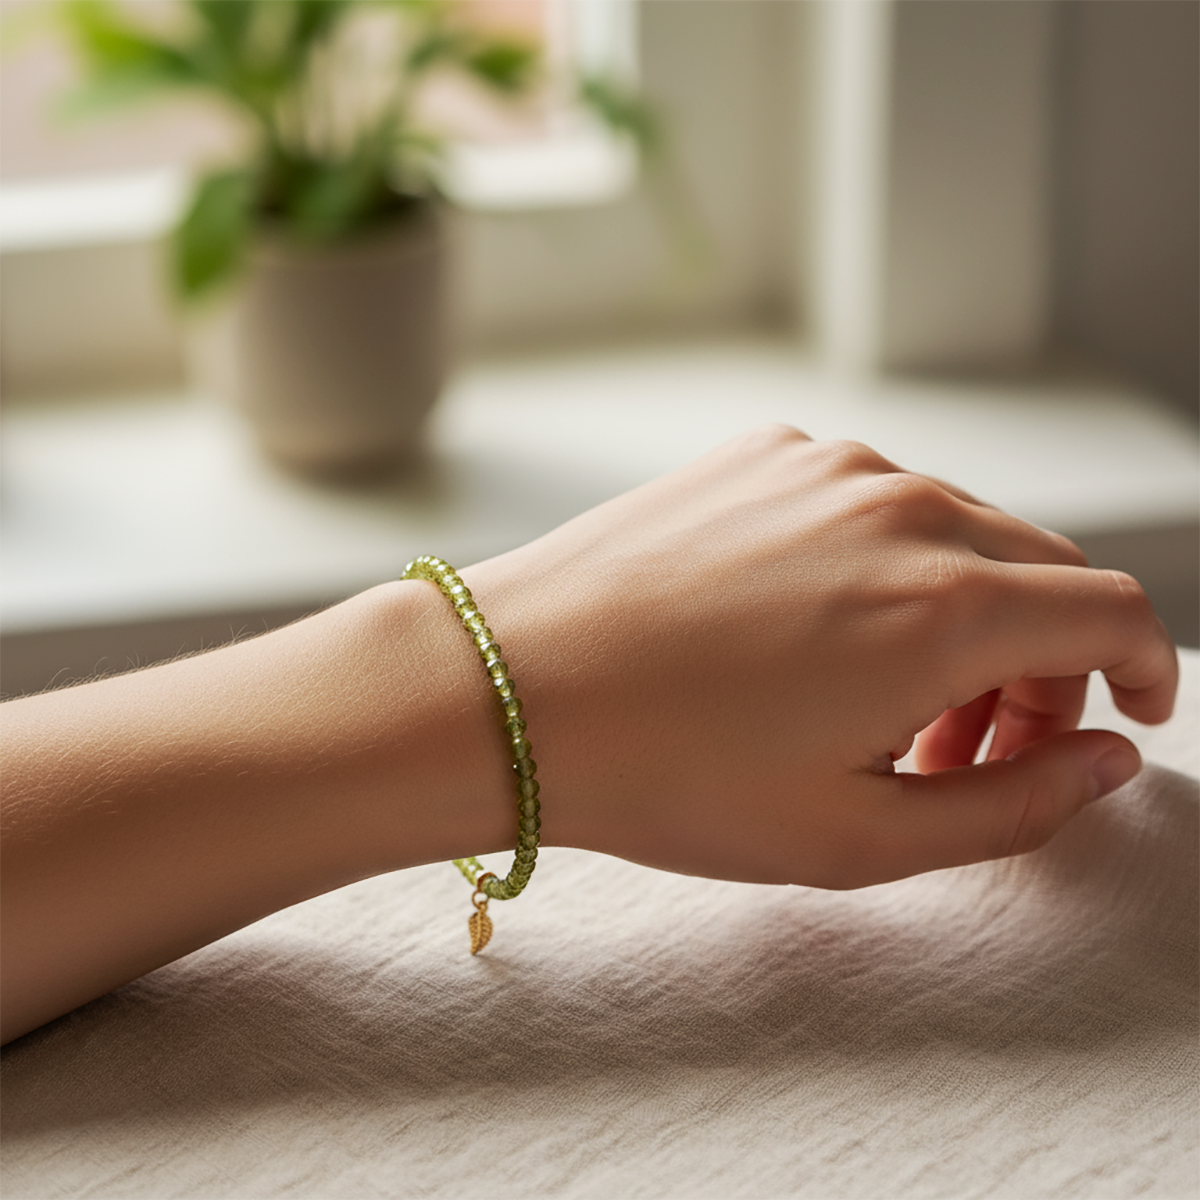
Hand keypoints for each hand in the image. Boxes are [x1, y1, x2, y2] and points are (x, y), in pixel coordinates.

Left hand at [465, 426, 1177, 888]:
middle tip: (969, 754)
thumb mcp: (856, 835)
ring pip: (956, 535)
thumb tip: (1102, 764)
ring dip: (957, 619)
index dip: (1144, 672)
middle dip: (1039, 670)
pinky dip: (883, 567)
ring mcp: (827, 467)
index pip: (1115, 615)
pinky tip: (809, 639)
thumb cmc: (666, 774)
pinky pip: (868, 504)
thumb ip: (1013, 808)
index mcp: (945, 603)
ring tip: (876, 711)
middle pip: (1041, 576)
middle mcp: (902, 508)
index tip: (1126, 717)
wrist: (510, 688)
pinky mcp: (763, 455)